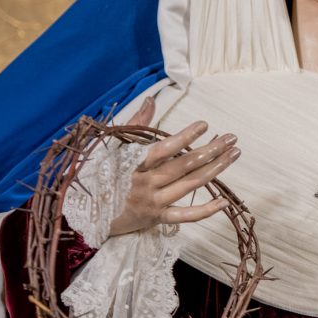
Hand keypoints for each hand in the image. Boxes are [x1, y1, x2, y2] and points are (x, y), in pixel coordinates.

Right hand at [108, 96, 239, 236]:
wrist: (84, 213)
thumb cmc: (98, 173)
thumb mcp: (112, 145)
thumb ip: (135, 123)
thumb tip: (150, 99)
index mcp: (134, 164)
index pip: (164, 149)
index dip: (185, 137)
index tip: (205, 124)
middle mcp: (146, 183)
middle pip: (184, 166)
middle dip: (211, 150)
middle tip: (232, 138)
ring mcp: (153, 202)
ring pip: (190, 185)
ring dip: (215, 169)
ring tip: (233, 154)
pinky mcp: (156, 219)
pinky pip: (185, 216)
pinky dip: (206, 210)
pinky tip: (224, 200)